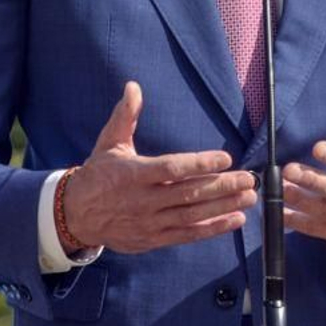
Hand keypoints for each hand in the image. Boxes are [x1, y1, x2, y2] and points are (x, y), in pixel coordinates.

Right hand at [62, 81, 256, 253]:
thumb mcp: (109, 142)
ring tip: (248, 197)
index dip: (199, 165)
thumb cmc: (98, 174)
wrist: (76, 215)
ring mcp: (150, 222)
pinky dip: (212, 229)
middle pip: (189, 194)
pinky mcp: (154, 239)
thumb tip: (133, 86)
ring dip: (223, 207)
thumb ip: (125, 115)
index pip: (172, 169)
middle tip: (248, 179)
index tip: (225, 158)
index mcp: (134, 174)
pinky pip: (187, 235)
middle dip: (222, 186)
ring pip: (192, 216)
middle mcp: (144, 200)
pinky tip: (234, 220)